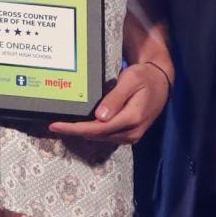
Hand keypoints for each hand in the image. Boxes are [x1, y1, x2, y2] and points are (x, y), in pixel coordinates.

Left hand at [48, 61, 169, 144]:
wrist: (161, 83)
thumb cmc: (145, 78)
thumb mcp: (130, 81)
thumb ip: (115, 98)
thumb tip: (100, 117)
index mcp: (131, 118)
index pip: (97, 129)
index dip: (74, 129)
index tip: (55, 125)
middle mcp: (131, 131)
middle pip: (96, 136)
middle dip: (74, 131)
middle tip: (53, 125)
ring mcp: (131, 135)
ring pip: (100, 138)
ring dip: (81, 133)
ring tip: (63, 125)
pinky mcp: (129, 135)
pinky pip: (106, 136)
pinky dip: (92, 132)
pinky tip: (80, 125)